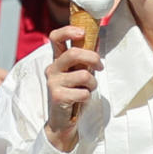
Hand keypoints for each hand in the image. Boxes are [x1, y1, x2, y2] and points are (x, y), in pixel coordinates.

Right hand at [43, 26, 101, 147]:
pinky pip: (82, 92)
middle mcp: (52, 69)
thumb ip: (84, 59)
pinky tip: (82, 100)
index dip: (68, 31)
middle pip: (73, 54)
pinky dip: (87, 96)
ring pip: (83, 75)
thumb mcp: (78, 74)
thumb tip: (96, 39)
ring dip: (93, 83)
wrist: (62, 122)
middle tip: (100, 66)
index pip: (56, 37)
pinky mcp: (57, 96)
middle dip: (92, 58)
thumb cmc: (73, 95)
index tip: (82, 32)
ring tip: (89, 89)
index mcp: (57, 60)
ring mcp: (53, 83)